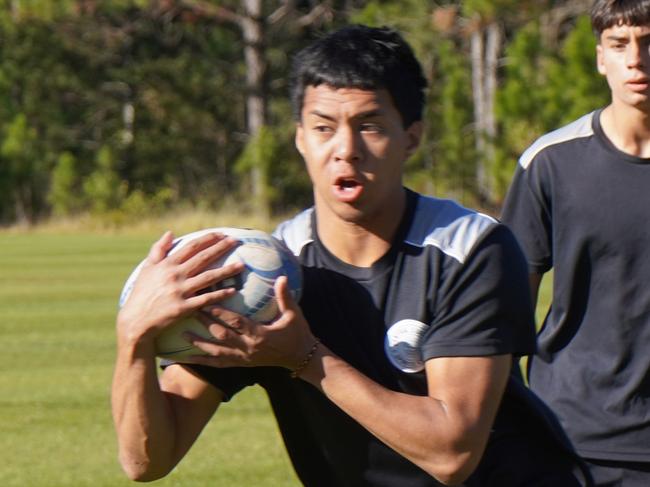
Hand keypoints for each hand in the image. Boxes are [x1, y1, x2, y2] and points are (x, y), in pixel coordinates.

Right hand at [116, 231, 244, 346]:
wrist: (136, 320)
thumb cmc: (142, 293)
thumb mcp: (147, 268)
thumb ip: (158, 249)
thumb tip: (170, 232)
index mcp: (167, 264)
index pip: (192, 247)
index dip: (208, 239)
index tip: (222, 234)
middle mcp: (175, 275)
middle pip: (203, 258)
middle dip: (221, 248)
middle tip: (236, 241)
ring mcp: (180, 291)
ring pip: (208, 278)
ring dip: (226, 271)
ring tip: (242, 265)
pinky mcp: (183, 308)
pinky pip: (206, 300)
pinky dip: (219, 295)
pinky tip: (233, 290)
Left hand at [185, 276, 317, 370]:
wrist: (301, 358)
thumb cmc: (298, 333)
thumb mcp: (294, 314)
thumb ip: (285, 297)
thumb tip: (282, 277)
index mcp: (260, 335)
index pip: (237, 323)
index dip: (221, 314)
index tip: (207, 303)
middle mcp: (248, 349)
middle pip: (222, 336)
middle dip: (205, 324)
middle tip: (188, 311)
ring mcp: (243, 359)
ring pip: (216, 353)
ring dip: (198, 344)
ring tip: (182, 335)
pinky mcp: (241, 365)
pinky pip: (218, 364)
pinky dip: (202, 361)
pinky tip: (188, 359)